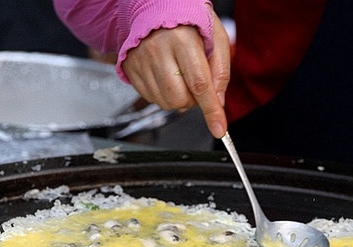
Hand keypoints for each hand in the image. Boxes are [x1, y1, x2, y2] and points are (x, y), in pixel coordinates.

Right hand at [121, 8, 230, 137]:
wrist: (154, 7)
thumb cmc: (188, 21)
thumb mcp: (215, 36)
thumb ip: (221, 69)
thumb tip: (219, 101)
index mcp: (182, 40)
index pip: (200, 85)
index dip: (211, 111)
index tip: (219, 129)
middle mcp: (158, 51)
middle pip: (180, 99)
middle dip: (192, 100)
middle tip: (195, 82)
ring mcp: (141, 61)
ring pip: (165, 103)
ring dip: (178, 98)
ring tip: (179, 76)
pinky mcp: (131, 69)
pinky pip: (150, 99)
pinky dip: (163, 94)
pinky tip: (166, 76)